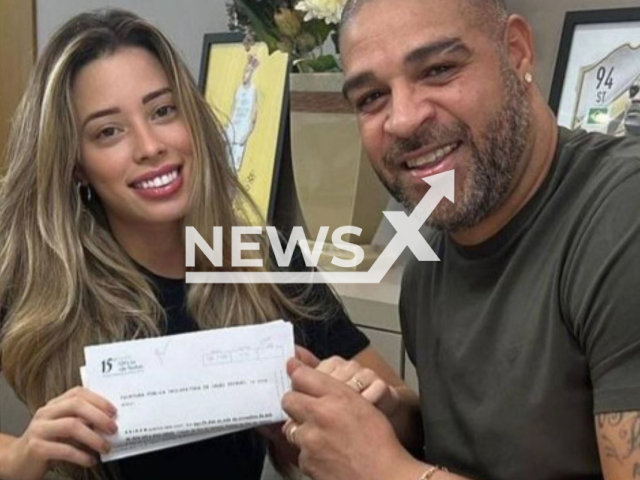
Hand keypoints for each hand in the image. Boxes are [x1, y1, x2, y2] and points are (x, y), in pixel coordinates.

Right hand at [1, 387, 116, 479]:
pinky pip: (63, 449)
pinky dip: (81, 455)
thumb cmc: (48, 443)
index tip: (114, 411)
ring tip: (105, 447)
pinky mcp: (36, 448)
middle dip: (99, 416)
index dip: (98, 400)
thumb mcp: (64, 428)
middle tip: (113, 428)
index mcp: (54, 405)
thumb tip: (110, 423)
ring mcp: (39, 429)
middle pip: (76, 406)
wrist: (17, 462)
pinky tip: (91, 460)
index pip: (78, 393)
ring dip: (93, 437)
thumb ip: (82, 421)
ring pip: (71, 426)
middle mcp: (45, 413)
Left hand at [281, 358, 422, 479]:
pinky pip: (299, 451)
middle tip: (309, 411)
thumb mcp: (361, 403)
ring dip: (302, 429)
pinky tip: (327, 453)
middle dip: (295, 403)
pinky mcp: (306, 461)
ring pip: (291, 427)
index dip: (300, 379)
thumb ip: (334, 386)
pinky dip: (309, 452)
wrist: (383, 477)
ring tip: (323, 436)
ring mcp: (310, 440)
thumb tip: (305, 369)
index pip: (301, 376)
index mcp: (337, 396)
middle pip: (288, 399)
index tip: (301, 383)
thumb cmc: (378, 442)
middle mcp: (320, 414)